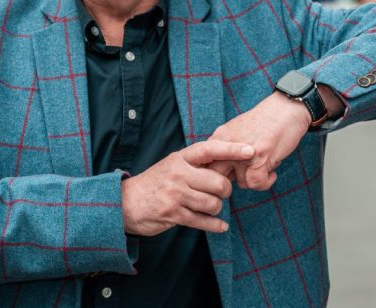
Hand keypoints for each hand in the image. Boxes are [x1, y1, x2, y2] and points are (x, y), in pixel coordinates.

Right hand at [121, 141, 254, 235]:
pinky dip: (215, 225)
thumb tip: (226, 161)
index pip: (210, 149)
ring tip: (212, 208)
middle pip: (218, 182)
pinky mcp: (173, 214)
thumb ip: (195, 163)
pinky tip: (220, 226)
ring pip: (213, 203)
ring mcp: (175, 194)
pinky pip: (203, 221)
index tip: (251, 150)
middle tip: (221, 193)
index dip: (232, 149)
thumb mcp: (172, 165)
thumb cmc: (155, 183)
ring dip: (217, 209)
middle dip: (225, 191)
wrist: (124, 203)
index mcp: (180, 158)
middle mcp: (179, 173)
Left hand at [208, 92, 310, 191]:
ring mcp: (242, 152)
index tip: (229, 177)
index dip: (214, 176)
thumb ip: (227, 150)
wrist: (286, 108)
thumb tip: (222, 174)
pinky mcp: (259, 158)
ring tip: (265, 169)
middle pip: (217, 176)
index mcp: (219, 138)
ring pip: (241, 182)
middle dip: (231, 183)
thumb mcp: (238, 131)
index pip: (205, 165)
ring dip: (254, 180)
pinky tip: (272, 174)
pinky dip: (266, 183)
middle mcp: (227, 145)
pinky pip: (256, 183)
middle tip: (247, 177)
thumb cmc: (265, 121)